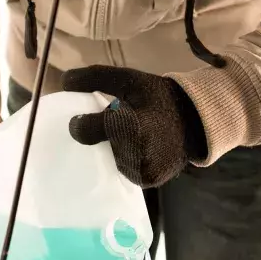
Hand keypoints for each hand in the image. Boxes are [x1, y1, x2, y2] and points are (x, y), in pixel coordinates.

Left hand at [61, 66, 206, 187]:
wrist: (196, 121)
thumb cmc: (157, 98)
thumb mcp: (129, 80)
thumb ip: (95, 78)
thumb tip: (64, 80)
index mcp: (129, 125)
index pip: (86, 131)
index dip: (79, 125)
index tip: (79, 121)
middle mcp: (135, 152)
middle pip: (99, 148)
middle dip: (102, 138)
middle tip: (116, 127)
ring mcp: (142, 170)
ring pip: (112, 162)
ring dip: (115, 151)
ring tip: (130, 138)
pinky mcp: (148, 181)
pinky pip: (126, 173)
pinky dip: (128, 162)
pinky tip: (138, 150)